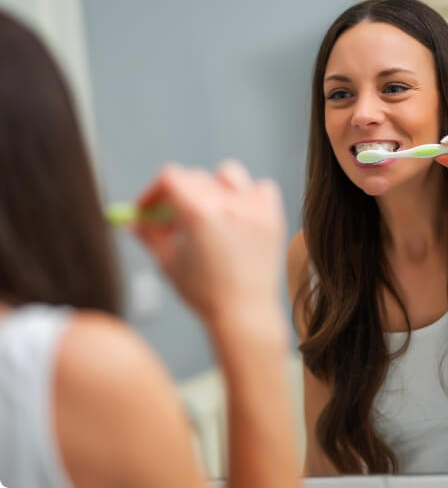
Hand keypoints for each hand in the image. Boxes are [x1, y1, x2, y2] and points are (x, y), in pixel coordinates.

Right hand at [133, 161, 285, 325]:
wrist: (245, 313)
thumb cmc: (205, 293)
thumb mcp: (168, 261)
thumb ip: (148, 234)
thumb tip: (133, 220)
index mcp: (198, 211)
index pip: (170, 177)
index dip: (153, 192)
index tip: (149, 209)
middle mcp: (228, 202)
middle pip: (194, 177)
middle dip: (178, 196)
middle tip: (173, 221)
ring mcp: (254, 207)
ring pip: (228, 175)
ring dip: (213, 187)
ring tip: (209, 214)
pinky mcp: (273, 215)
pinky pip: (261, 188)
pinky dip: (248, 195)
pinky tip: (239, 215)